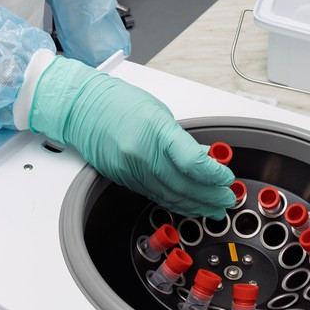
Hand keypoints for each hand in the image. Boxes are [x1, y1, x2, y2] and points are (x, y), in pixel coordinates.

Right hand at [29, 59, 234, 217]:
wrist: (82, 109)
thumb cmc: (118, 102)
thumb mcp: (158, 112)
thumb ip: (182, 139)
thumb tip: (204, 158)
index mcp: (154, 131)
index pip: (192, 162)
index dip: (214, 174)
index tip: (226, 177)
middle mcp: (142, 155)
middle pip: (185, 185)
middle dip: (211, 195)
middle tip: (227, 198)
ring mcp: (132, 170)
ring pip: (171, 197)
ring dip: (196, 205)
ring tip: (214, 207)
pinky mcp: (125, 180)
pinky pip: (156, 196)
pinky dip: (176, 203)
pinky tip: (189, 205)